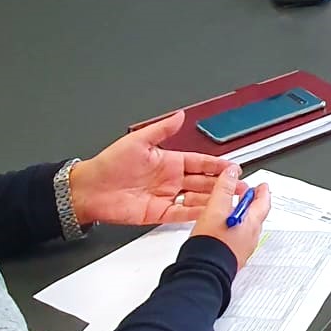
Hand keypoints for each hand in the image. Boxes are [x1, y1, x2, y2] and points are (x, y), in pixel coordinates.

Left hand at [69, 110, 235, 226]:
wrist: (89, 189)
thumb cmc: (108, 164)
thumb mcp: (137, 141)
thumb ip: (161, 130)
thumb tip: (179, 116)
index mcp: (168, 161)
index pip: (200, 163)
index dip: (217, 164)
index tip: (233, 166)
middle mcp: (170, 180)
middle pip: (203, 182)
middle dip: (223, 184)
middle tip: (240, 186)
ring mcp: (166, 197)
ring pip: (196, 199)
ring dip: (214, 200)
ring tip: (231, 201)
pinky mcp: (158, 214)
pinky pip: (182, 214)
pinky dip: (196, 214)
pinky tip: (209, 213)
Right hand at [192, 166, 270, 268]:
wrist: (204, 271)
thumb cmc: (212, 244)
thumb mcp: (216, 208)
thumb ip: (224, 189)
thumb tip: (232, 172)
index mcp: (251, 222)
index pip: (263, 202)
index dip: (262, 192)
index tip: (262, 185)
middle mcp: (250, 236)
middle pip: (256, 215)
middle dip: (251, 203)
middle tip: (247, 195)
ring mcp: (242, 248)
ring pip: (246, 227)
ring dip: (241, 216)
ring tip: (230, 210)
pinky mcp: (231, 257)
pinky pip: (236, 239)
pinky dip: (233, 229)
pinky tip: (221, 230)